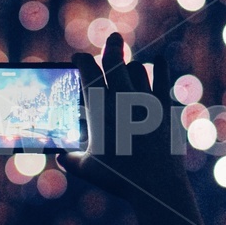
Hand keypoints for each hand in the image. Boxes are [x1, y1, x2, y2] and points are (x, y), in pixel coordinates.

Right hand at [58, 33, 203, 224]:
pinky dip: (161, 67)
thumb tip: (60, 157)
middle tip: (113, 38)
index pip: (86, 71)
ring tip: (128, 67)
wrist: (156, 186)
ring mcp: (145, 100)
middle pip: (115, 60)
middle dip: (112, 46)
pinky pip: (163, 79)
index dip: (81, 60)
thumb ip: (71, 160)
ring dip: (131, 66)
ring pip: (138, 69)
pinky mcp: (165, 107)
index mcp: (99, 108)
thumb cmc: (120, 179)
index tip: (78, 57)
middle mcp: (122, 97)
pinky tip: (159, 61)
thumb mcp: (88, 170)